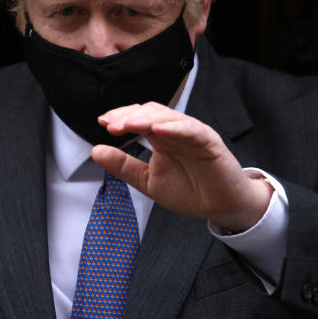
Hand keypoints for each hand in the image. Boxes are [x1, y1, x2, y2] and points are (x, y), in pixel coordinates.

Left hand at [92, 102, 271, 231]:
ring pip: (167, 116)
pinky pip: (191, 129)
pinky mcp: (209, 141)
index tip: (102, 122)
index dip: (120, 118)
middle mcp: (174, 131)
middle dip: (128, 116)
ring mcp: (192, 134)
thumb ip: (124, 166)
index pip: (137, 118)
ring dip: (146, 118)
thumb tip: (95, 151)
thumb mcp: (148, 181)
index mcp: (160, 138)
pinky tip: (157, 129)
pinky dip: (174, 127)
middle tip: (111, 125)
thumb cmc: (189, 191)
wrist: (221, 206)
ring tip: (128, 124)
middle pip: (149, 112)